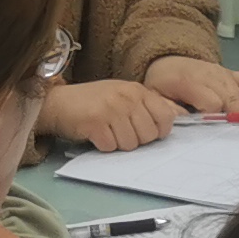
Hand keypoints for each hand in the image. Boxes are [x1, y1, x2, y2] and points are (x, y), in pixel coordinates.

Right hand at [39, 78, 183, 151]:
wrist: (57, 102)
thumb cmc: (94, 102)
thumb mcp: (125, 96)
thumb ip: (149, 105)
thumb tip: (181, 116)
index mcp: (138, 91)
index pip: (166, 117)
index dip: (159, 131)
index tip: (146, 131)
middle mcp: (127, 97)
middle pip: (148, 135)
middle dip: (135, 140)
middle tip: (119, 130)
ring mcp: (111, 109)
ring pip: (130, 144)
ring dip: (118, 144)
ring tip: (107, 131)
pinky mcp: (95, 123)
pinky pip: (110, 146)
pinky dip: (103, 146)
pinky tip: (95, 134)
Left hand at [145, 54, 238, 115]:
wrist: (167, 61)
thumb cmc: (162, 83)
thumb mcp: (155, 97)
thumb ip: (168, 110)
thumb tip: (187, 120)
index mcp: (188, 81)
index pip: (211, 102)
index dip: (212, 114)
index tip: (208, 122)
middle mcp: (209, 75)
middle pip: (229, 98)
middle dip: (238, 113)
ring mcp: (222, 73)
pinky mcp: (230, 73)